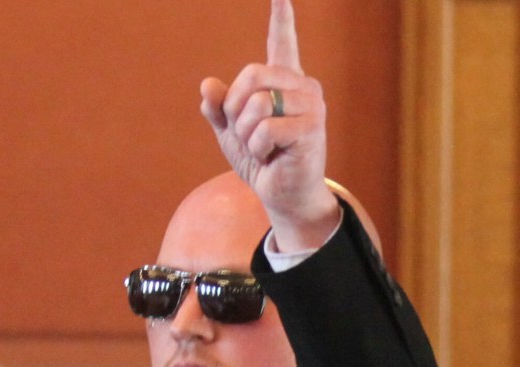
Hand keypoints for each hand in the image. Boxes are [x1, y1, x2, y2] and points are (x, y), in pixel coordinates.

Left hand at [198, 0, 340, 250]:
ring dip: (248, 133)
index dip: (281, 17)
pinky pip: (266, 128)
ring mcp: (311, 105)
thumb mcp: (231, 132)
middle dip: (236, 109)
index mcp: (283, 82)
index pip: (282, 42)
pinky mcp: (311, 127)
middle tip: (248, 134)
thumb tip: (207, 85)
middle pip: (251, 76)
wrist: (282, 196)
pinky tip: (274, 156)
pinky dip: (259, 147)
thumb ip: (218, 108)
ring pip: (257, 103)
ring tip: (264, 148)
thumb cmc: (262, 161)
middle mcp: (302, 86)